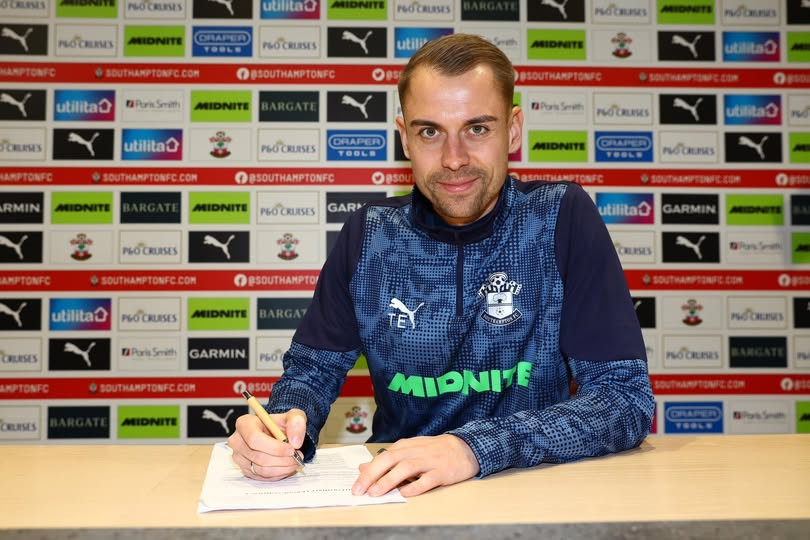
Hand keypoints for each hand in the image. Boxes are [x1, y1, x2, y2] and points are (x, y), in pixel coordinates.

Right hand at [227, 409, 306, 480]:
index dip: (275, 447)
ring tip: (295, 461)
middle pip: (259, 457)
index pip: (255, 439)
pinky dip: (278, 474)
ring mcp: (239, 457)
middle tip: (298, 457)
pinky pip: (262, 477)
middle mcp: (237, 441)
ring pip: (262, 469)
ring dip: (282, 468)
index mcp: (244, 424)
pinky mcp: (245, 470)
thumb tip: (295, 442)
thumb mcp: (293, 416)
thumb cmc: (280, 424)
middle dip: (283, 459)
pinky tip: (286, 466)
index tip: (291, 449)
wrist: (276, 433)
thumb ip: (296, 423)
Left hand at [351, 434, 479, 497]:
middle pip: (390, 460)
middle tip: (360, 490)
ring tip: (376, 492)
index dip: (368, 471)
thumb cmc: (433, 451)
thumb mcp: (410, 451)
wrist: (464, 448)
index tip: (356, 485)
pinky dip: (415, 486)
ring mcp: (429, 461)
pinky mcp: (442, 472)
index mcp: (406, 446)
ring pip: (406, 468)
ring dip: (389, 480)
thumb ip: (387, 460)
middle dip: (372, 475)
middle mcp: (415, 452)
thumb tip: (363, 467)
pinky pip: (427, 479)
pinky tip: (404, 494)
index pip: (383, 456)